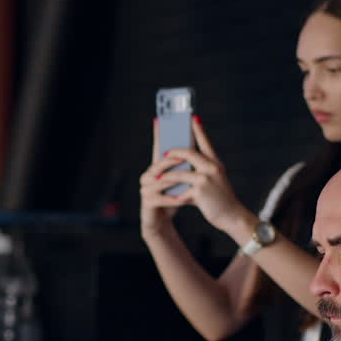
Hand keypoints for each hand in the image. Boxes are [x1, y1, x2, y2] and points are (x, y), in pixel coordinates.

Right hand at [138, 118, 183, 237]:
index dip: (158, 135)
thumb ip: (184, 166)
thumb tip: (195, 147)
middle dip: (170, 160)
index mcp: (156, 168)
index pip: (158, 148)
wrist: (162, 221)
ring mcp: (145, 189)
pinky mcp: (147, 202)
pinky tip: (182, 199)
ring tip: (185, 178)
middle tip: (182, 156)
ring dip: (173, 180)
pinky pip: (160, 198)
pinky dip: (171, 199)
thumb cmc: (172, 198)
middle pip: (158, 164)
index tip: (160, 120)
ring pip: (160, 181)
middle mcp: (148, 176)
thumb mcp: (181, 181)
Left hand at [158, 117, 251, 235]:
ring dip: (167, 175)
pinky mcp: (200, 191)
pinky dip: (175, 195)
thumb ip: (201, 174)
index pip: (205, 142)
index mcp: (216, 163)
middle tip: (164, 152)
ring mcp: (206, 179)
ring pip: (180, 173)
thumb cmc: (222, 199)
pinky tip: (169, 198)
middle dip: (174, 153)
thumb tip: (182, 170)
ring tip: (157, 176)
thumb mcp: (215, 182)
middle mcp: (212, 168)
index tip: (192, 117)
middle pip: (189, 154)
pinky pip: (182, 190)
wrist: (232, 215)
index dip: (198, 129)